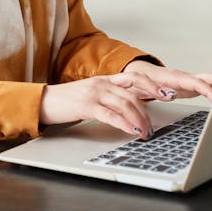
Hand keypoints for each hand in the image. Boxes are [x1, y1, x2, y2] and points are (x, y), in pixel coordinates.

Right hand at [39, 74, 159, 136]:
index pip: (135, 78)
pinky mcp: (86, 105)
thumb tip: (129, 110)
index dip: (153, 86)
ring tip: (145, 132)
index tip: (167, 94)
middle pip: (133, 94)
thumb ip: (108, 98)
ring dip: (139, 120)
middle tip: (154, 126)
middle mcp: (102, 83)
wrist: (43, 101)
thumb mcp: (91, 94)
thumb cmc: (67, 101)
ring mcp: (94, 93)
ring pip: (125, 104)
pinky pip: (111, 115)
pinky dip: (124, 123)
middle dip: (148, 111)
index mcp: (105, 79)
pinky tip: (131, 130)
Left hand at [122, 60, 211, 104]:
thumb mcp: (143, 84)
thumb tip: (171, 94)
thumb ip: (154, 88)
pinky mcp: (191, 87)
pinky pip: (209, 88)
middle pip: (211, 78)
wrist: (138, 74)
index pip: (197, 83)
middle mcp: (186, 78)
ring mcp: (190, 81)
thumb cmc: (140, 79)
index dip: (209, 90)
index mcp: (175, 78)